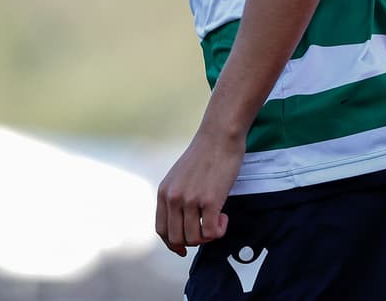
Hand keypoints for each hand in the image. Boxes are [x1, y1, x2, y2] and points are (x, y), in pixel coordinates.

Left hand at [155, 129, 243, 255]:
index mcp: (163, 192)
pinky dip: (220, 231)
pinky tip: (224, 217)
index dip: (172, 244)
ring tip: (217, 219)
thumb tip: (182, 223)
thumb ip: (176, 197)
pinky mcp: (209, 200)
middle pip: (177, 238)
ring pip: (194, 239)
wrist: (219, 136)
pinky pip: (211, 233)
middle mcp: (173, 198)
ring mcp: (190, 200)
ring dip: (208, 236)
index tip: (184, 248)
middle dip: (193, 240)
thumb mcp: (179, 176)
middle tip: (207, 228)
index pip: (161, 230)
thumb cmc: (204, 155)